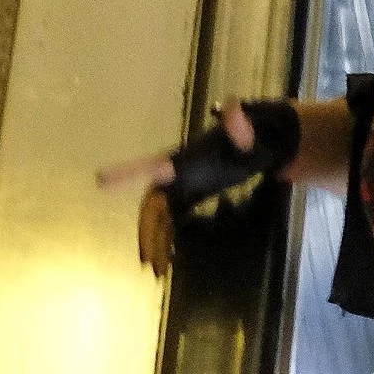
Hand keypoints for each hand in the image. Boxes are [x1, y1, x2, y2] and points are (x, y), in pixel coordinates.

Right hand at [101, 98, 300, 278]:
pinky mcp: (197, 193)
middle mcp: (181, 170)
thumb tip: (231, 106)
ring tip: (154, 268)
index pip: (155, 165)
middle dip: (147, 228)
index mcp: (189, 155)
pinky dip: (168, 236)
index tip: (101, 180)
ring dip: (156, 238)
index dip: (128, 172)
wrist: (273, 139)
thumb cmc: (259, 130)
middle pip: (154, 201)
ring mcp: (188, 183)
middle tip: (146, 258)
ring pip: (162, 214)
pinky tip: (166, 258)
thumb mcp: (254, 125)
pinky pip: (176, 218)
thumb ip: (241, 121)